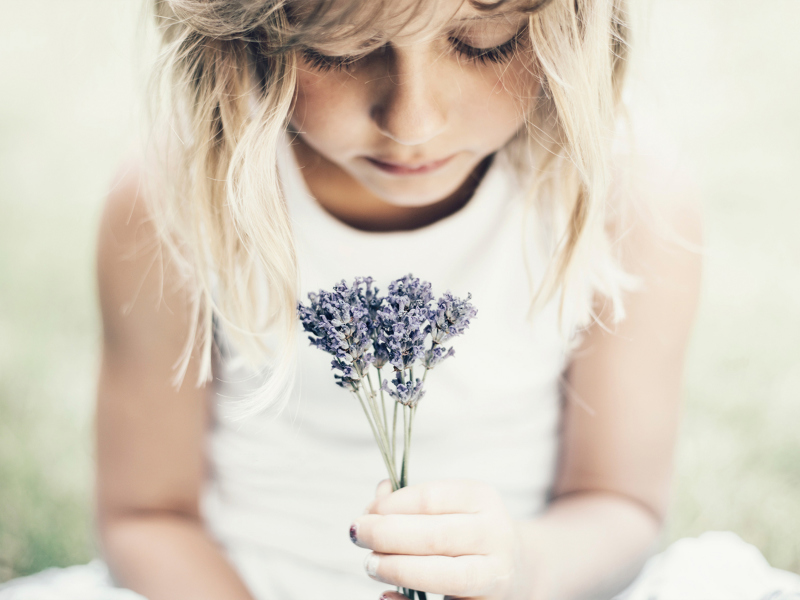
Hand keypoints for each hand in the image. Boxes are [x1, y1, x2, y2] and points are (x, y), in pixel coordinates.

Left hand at [350, 479, 523, 599]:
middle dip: (386, 535)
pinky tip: (385, 595)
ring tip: (370, 564)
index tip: (367, 512)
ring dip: (397, 569)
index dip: (390, 506)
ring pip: (443, 575)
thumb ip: (411, 501)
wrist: (518, 568)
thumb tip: (377, 496)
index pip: (429, 499)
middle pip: (434, 535)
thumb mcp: (449, 506)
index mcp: (482, 499)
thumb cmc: (467, 532)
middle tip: (357, 535)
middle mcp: (494, 534)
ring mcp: (494, 574)